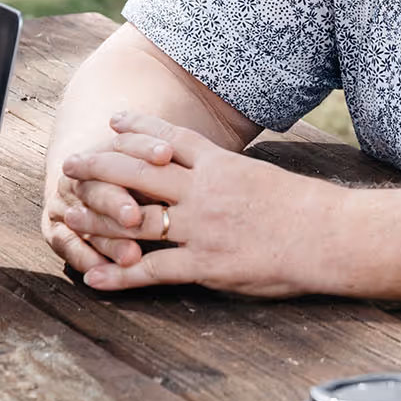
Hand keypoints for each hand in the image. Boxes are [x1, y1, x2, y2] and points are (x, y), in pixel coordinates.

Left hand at [44, 109, 335, 296]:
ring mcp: (202, 227)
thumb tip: (216, 174)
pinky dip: (121, 276)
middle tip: (70, 164)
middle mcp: (204, 190)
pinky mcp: (206, 264)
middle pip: (139, 171)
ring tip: (68, 220)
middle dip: (100, 166)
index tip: (113, 121)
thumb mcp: (265, 177)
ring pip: (137, 219)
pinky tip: (96, 279)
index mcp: (221, 165)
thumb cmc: (309, 209)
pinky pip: (153, 270)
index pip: (171, 139)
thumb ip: (233, 176)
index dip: (138, 129)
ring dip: (98, 220)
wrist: (331, 235)